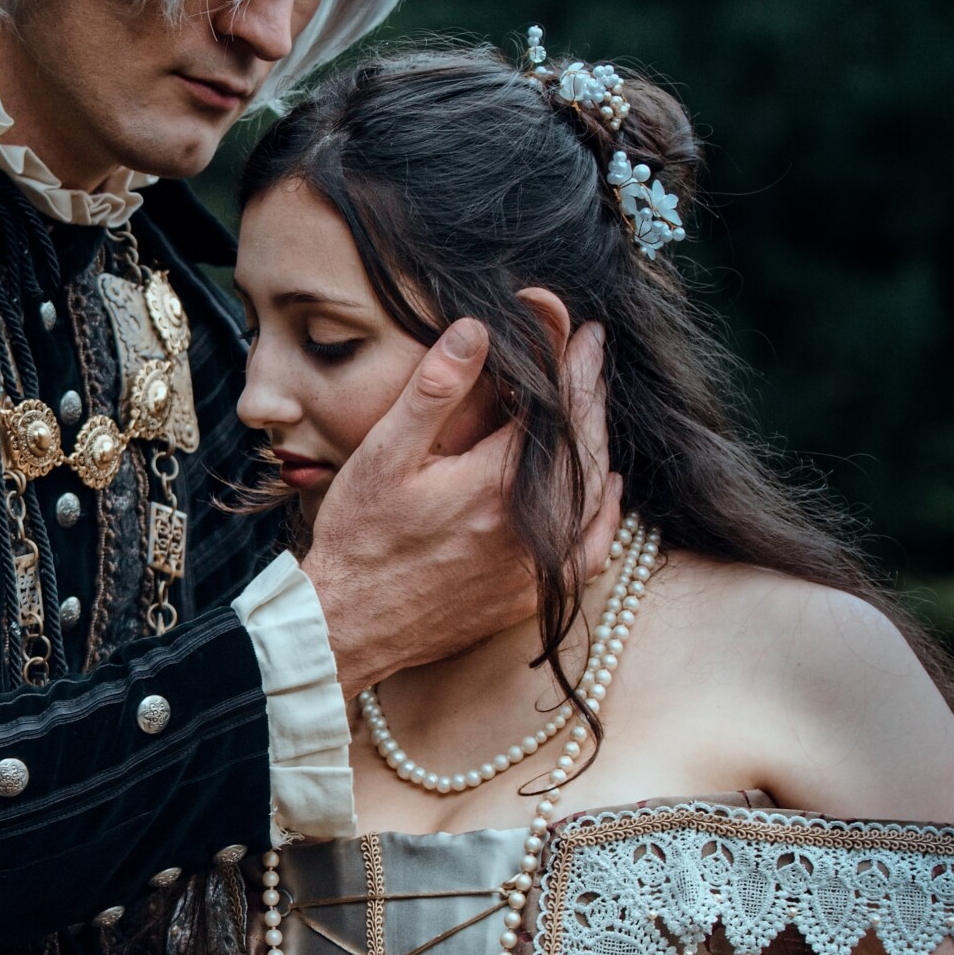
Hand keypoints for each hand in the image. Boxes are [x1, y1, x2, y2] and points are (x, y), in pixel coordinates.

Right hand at [303, 319, 620, 698]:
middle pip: (586, 448)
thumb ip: (434, 390)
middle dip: (592, 396)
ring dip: (599, 446)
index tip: (588, 333)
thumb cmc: (360, 537)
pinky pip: (592, 548)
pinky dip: (604, 512)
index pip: (559, 409)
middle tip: (592, 357)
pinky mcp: (534, 594)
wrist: (349, 624)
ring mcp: (539, 566)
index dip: (577, 367)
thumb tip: (476, 330)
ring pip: (595, 494)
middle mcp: (533, 527)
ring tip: (591, 409)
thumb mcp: (385, 453)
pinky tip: (604, 489)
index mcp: (497, 484)